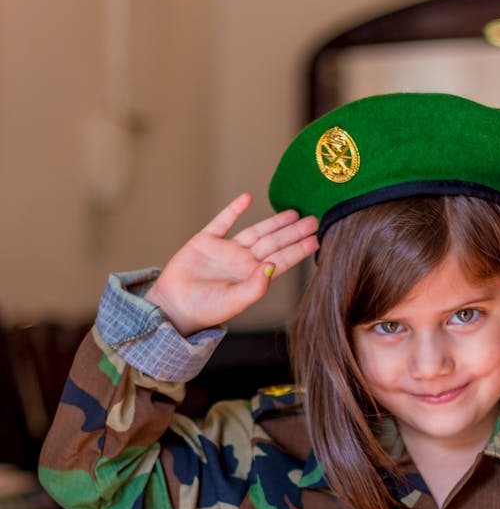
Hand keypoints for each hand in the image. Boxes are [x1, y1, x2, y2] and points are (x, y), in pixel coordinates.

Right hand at [145, 193, 318, 335]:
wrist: (174, 306)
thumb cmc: (206, 309)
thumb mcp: (234, 302)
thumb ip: (255, 287)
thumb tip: (272, 267)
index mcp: (253, 277)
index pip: (282, 260)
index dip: (299, 250)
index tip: (316, 240)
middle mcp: (243, 262)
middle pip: (274, 243)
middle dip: (293, 232)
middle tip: (314, 220)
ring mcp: (226, 250)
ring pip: (255, 231)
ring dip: (273, 221)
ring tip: (292, 211)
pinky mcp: (206, 241)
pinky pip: (222, 222)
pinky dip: (234, 210)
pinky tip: (247, 198)